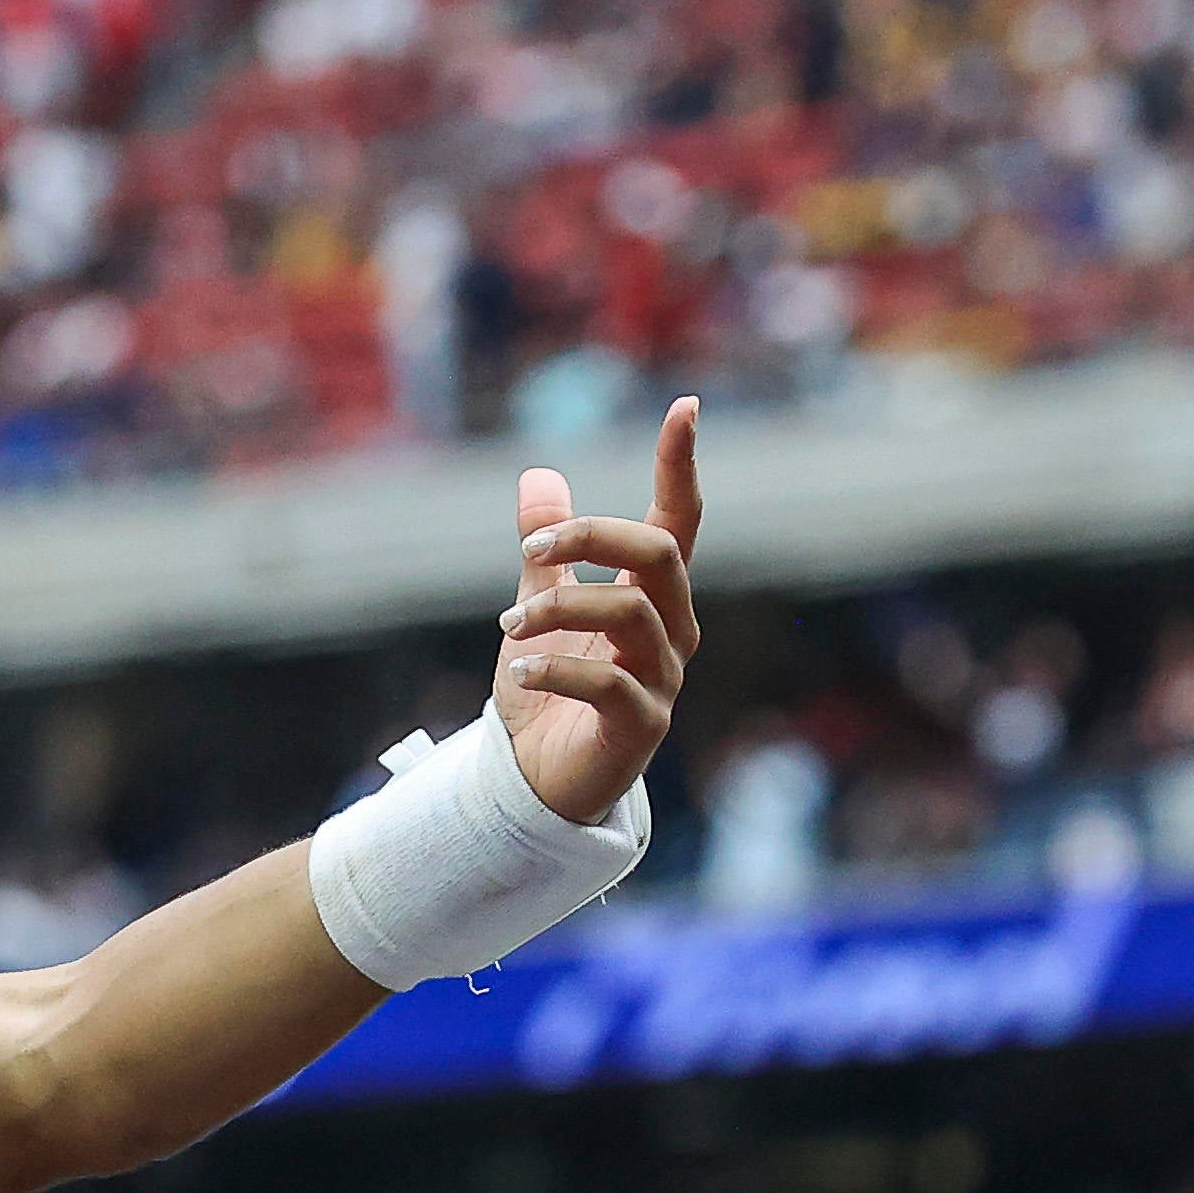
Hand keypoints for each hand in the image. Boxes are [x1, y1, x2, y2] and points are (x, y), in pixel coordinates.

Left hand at [497, 396, 702, 827]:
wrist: (536, 784)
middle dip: (590, 536)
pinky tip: (521, 668)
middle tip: (528, 556)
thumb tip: (537, 474)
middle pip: (657, 552)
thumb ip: (545, 553)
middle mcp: (671, 631)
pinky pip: (611, 684)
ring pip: (632, 612)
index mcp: (651, 596)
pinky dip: (558, 669)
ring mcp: (663, 679)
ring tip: (509, 630)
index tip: (683, 408)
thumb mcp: (537, 609)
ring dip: (560, 607)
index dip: (682, 466)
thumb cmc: (548, 696)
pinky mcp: (642, 725)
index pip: (678, 520)